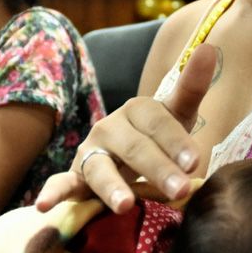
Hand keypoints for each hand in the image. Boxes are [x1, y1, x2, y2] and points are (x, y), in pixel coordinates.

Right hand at [36, 43, 215, 213]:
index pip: (158, 122)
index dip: (175, 142)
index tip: (194, 163)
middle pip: (134, 148)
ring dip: (112, 186)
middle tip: (180, 189)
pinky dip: (51, 192)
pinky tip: (42, 204)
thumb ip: (191, 86)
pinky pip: (61, 183)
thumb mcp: (177, 114)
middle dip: (157, 169)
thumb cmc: (158, 140)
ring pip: (101, 168)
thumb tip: (210, 47)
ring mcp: (91, 152)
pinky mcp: (75, 177)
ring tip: (126, 205)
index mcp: (138, 110)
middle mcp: (111, 128)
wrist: (128, 162)